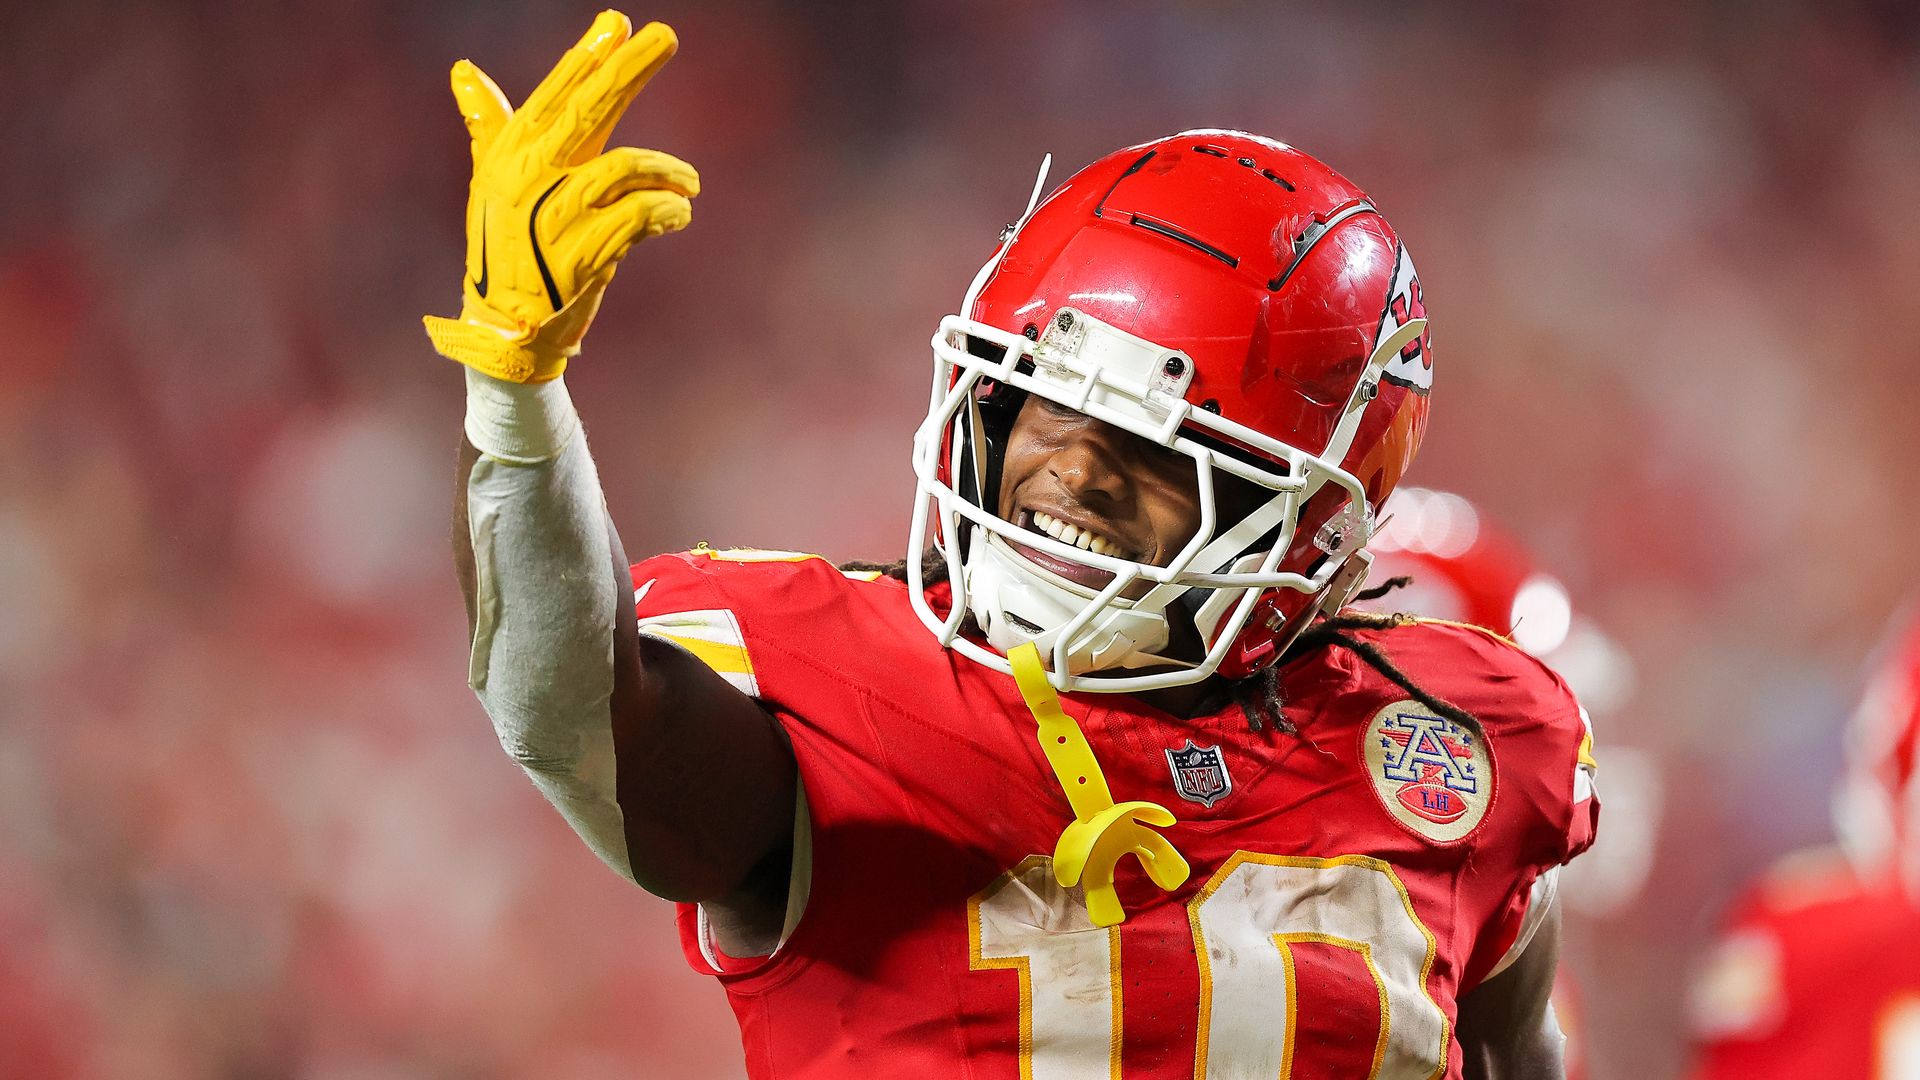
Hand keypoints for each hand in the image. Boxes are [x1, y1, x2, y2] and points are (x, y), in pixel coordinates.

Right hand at [424, 11, 699, 382]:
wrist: (506, 330)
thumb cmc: (507, 249)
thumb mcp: (493, 184)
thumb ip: (490, 127)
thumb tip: (464, 69)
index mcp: (510, 156)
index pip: (553, 94)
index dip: (586, 57)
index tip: (617, 23)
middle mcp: (529, 179)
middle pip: (587, 110)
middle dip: (629, 68)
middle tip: (666, 35)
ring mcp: (555, 218)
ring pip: (625, 168)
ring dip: (668, 172)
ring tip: (691, 185)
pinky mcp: (583, 256)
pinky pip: (639, 217)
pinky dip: (669, 210)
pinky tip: (681, 212)